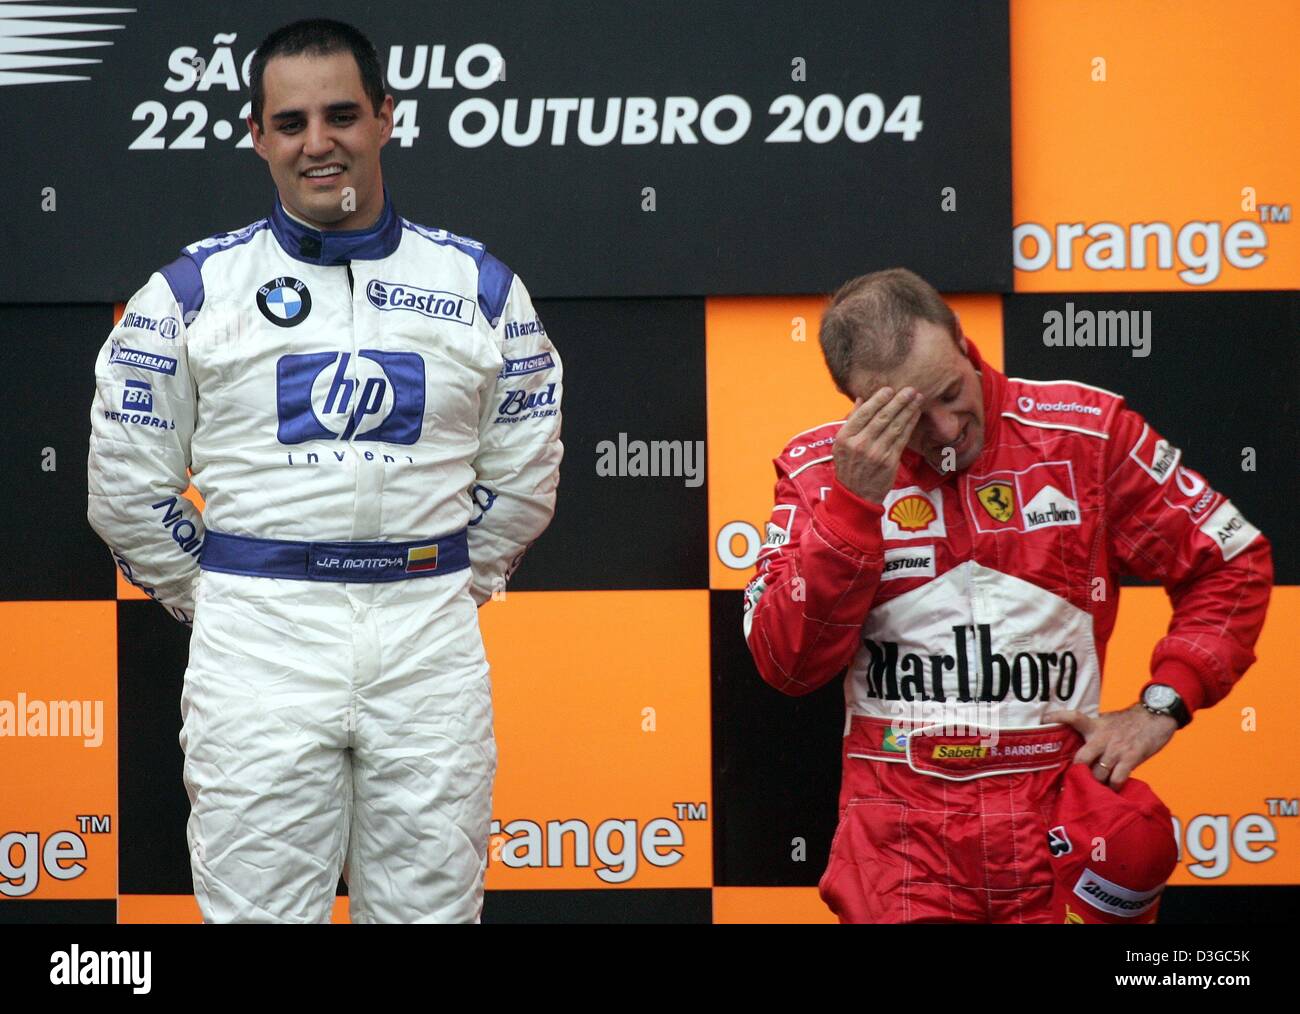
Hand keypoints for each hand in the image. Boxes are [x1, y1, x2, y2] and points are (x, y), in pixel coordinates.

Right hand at [833, 386, 923, 503]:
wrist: (855, 495)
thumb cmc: (848, 466)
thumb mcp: (841, 444)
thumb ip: (851, 421)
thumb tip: (861, 399)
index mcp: (845, 437)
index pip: (864, 413)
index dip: (878, 400)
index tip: (889, 390)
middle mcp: (860, 444)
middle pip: (882, 418)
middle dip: (898, 401)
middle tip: (909, 389)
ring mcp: (876, 453)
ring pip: (895, 426)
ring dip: (908, 410)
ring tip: (917, 397)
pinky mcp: (889, 461)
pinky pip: (902, 438)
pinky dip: (910, 424)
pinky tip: (915, 414)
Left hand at [1047, 704, 1177, 787]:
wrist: (1156, 716)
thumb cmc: (1131, 721)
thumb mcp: (1108, 721)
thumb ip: (1095, 731)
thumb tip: (1083, 745)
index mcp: (1095, 726)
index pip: (1072, 717)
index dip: (1057, 717)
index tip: (1043, 719)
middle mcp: (1102, 738)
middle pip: (1081, 759)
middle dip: (1076, 774)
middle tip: (1071, 785)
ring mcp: (1116, 749)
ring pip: (1098, 773)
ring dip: (1095, 785)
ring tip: (1092, 793)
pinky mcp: (1131, 758)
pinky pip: (1117, 778)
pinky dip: (1113, 788)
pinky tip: (1112, 791)